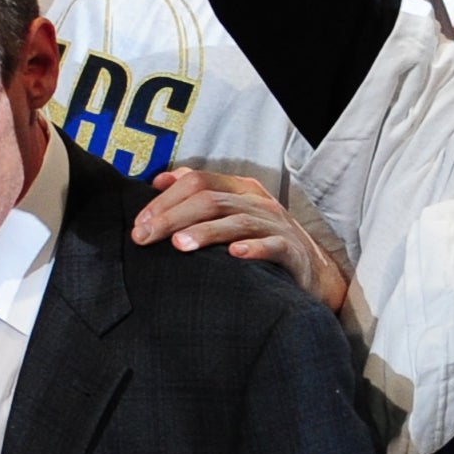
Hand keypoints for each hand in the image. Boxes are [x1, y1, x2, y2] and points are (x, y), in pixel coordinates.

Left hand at [132, 167, 348, 313]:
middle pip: (210, 200)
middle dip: (173, 217)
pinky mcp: (293, 252)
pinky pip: (273, 246)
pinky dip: (254, 249)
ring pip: (237, 221)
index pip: (196, 181)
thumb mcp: (232, 211)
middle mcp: (257, 202)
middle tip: (145, 237)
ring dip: (205, 232)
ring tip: (179, 245)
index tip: (139, 223)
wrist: (315, 272)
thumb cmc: (261, 240)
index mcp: (240, 188)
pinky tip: (234, 255)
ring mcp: (277, 225)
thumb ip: (199, 193)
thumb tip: (159, 181)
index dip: (164, 200)